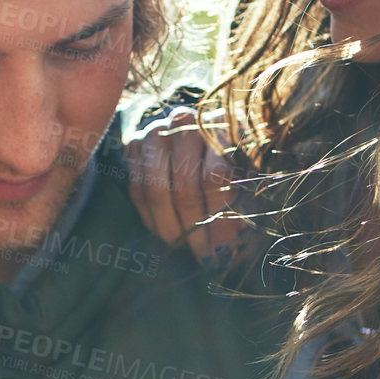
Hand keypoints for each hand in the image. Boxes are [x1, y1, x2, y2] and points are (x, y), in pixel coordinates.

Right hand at [125, 108, 245, 261]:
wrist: (195, 129)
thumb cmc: (231, 156)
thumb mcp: (246, 176)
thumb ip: (242, 207)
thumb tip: (225, 252)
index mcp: (220, 126)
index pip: (215, 178)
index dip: (219, 218)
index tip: (225, 247)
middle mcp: (184, 123)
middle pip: (184, 187)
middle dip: (194, 229)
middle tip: (204, 255)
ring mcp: (154, 132)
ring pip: (155, 190)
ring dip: (169, 228)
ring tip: (183, 247)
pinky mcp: (133, 145)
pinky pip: (136, 190)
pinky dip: (150, 218)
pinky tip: (165, 234)